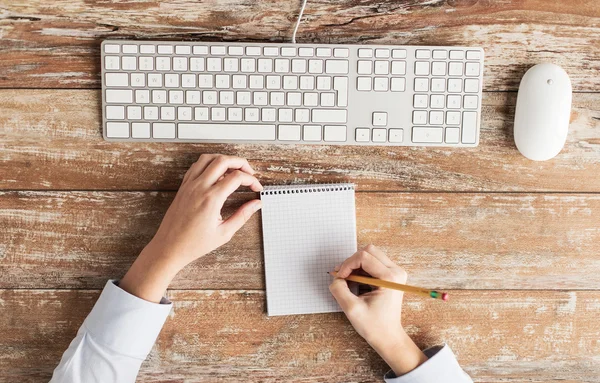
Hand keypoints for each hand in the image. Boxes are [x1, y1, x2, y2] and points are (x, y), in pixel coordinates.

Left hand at [120, 154, 262, 301]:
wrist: (169, 247)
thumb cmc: (193, 244)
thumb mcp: (224, 233)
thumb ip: (243, 216)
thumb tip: (256, 204)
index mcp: (211, 199)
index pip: (237, 177)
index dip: (251, 180)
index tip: (256, 187)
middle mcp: (199, 187)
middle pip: (223, 160)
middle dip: (241, 163)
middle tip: (249, 173)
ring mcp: (189, 185)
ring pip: (208, 158)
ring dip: (224, 159)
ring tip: (234, 170)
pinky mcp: (183, 187)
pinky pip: (196, 166)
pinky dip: (209, 164)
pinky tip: (216, 174)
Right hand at [329, 245, 427, 375]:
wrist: (388, 336)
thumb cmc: (374, 326)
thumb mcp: (351, 309)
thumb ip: (339, 289)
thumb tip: (335, 277)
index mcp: (390, 278)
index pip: (364, 257)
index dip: (347, 265)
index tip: (339, 278)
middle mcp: (396, 271)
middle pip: (368, 251)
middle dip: (351, 262)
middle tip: (343, 278)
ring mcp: (395, 272)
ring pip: (370, 255)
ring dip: (356, 266)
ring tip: (349, 282)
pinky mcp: (391, 275)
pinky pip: (372, 263)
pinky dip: (361, 270)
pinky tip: (356, 283)